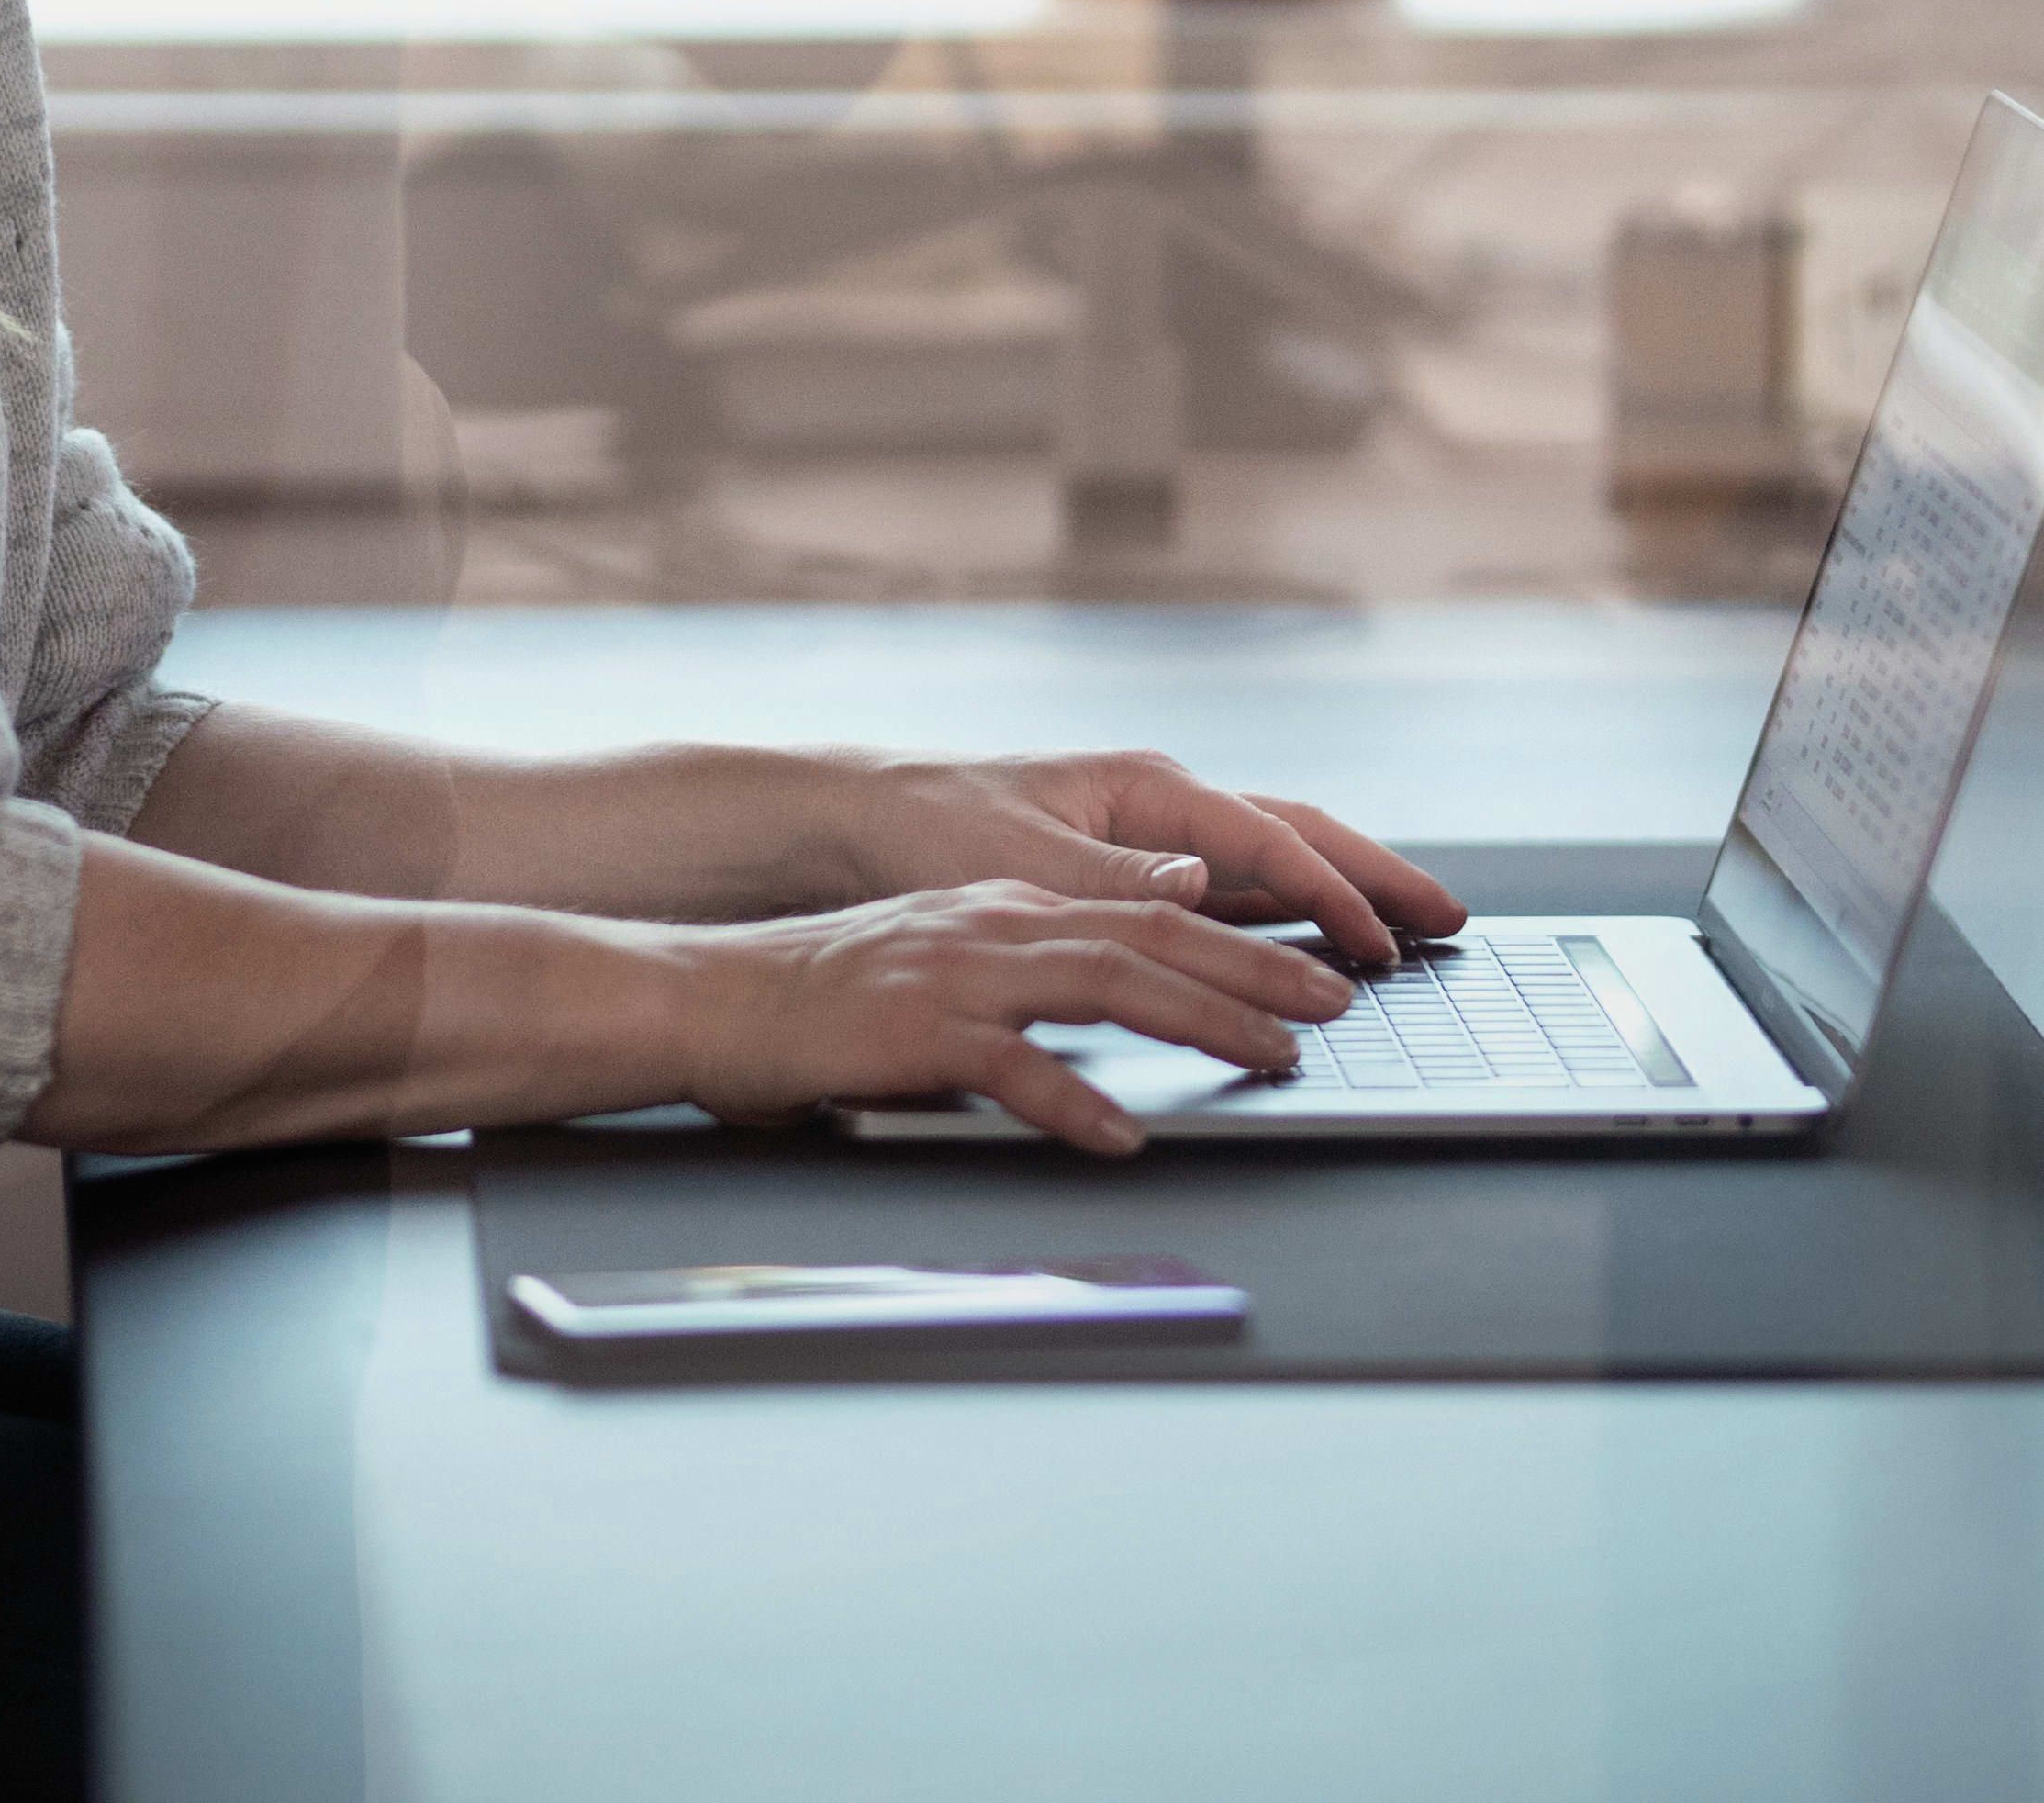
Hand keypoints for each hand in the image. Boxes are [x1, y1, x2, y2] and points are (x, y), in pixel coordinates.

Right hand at [668, 885, 1353, 1155]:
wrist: (709, 997)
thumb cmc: (821, 1005)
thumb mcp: (940, 979)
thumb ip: (1022, 999)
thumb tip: (1108, 1048)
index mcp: (1008, 910)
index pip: (1149, 916)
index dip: (1242, 945)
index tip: (1314, 978)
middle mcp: (996, 925)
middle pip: (1152, 938)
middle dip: (1255, 972)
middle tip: (1333, 1009)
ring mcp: (957, 973)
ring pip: (1106, 984)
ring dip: (1201, 1020)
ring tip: (1271, 1060)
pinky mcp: (912, 1030)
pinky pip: (1010, 1065)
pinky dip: (1073, 1098)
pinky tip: (1124, 1134)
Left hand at [834, 749, 1469, 969]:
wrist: (866, 823)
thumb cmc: (934, 830)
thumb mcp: (1018, 862)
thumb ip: (1112, 878)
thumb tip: (1201, 883)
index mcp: (1143, 789)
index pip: (1265, 841)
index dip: (1331, 892)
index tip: (1381, 940)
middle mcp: (1162, 806)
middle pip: (1297, 835)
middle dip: (1376, 874)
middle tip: (1450, 918)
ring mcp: (1157, 838)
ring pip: (1277, 861)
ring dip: (1346, 891)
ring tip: (1413, 928)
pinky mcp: (1139, 876)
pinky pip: (1238, 892)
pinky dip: (1292, 913)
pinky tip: (1324, 943)